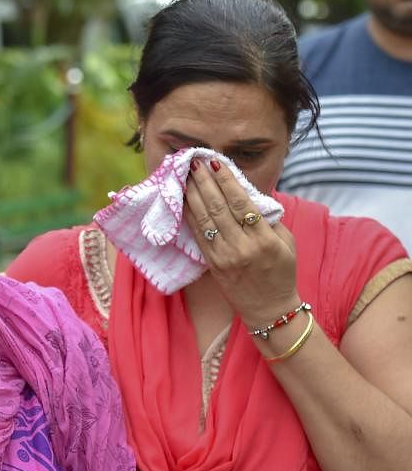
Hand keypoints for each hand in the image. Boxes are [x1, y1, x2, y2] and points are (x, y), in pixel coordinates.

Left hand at [183, 156, 299, 325]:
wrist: (269, 308)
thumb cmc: (282, 271)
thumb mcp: (286, 242)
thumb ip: (269, 218)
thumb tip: (248, 191)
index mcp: (264, 240)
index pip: (242, 204)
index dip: (227, 181)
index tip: (216, 163)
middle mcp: (242, 247)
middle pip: (219, 208)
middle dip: (205, 183)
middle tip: (194, 162)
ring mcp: (224, 257)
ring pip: (205, 220)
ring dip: (193, 195)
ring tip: (186, 176)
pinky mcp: (212, 264)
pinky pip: (198, 235)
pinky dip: (189, 216)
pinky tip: (183, 201)